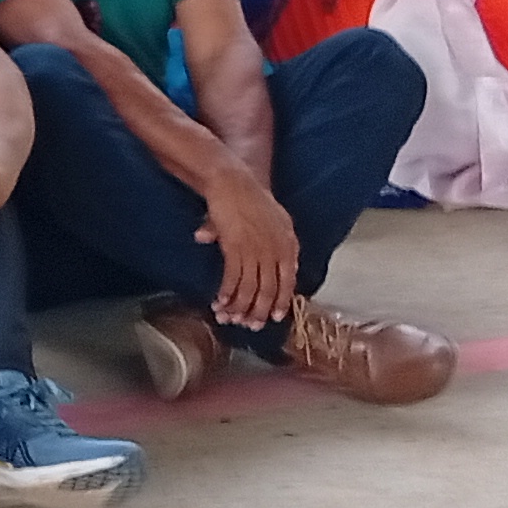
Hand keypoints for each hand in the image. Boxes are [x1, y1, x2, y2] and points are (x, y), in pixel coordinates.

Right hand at [195, 165, 298, 330]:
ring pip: (250, 289)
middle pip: (269, 289)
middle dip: (258, 311)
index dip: (280, 301)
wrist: (232, 182)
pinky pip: (233, 279)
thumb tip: (278, 266)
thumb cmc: (251, 198)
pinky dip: (226, 294)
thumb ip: (278, 244)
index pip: (288, 281)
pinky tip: (219, 303)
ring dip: (239, 307)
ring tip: (230, 318)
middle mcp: (275, 250)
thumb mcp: (275, 220)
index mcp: (288, 244)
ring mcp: (256, 250)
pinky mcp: (235, 248)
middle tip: (250, 325)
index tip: (274, 317)